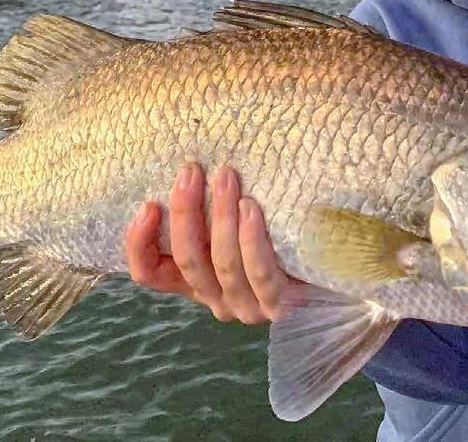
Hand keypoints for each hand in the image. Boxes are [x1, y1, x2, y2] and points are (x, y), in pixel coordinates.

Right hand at [124, 162, 289, 323]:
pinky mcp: (277, 306)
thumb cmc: (272, 232)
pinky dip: (251, 240)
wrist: (327, 267)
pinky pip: (259, 274)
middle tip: (191, 171)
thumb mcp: (229, 221)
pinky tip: (251, 209)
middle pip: (188, 259)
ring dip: (220, 217)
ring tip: (225, 177)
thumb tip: (184, 161)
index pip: (148, 273)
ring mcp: (245, 306)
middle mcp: (213, 298)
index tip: (148, 203)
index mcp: (192, 281)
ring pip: (222, 263)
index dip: (139, 243)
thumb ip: (205, 206)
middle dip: (185, 211)